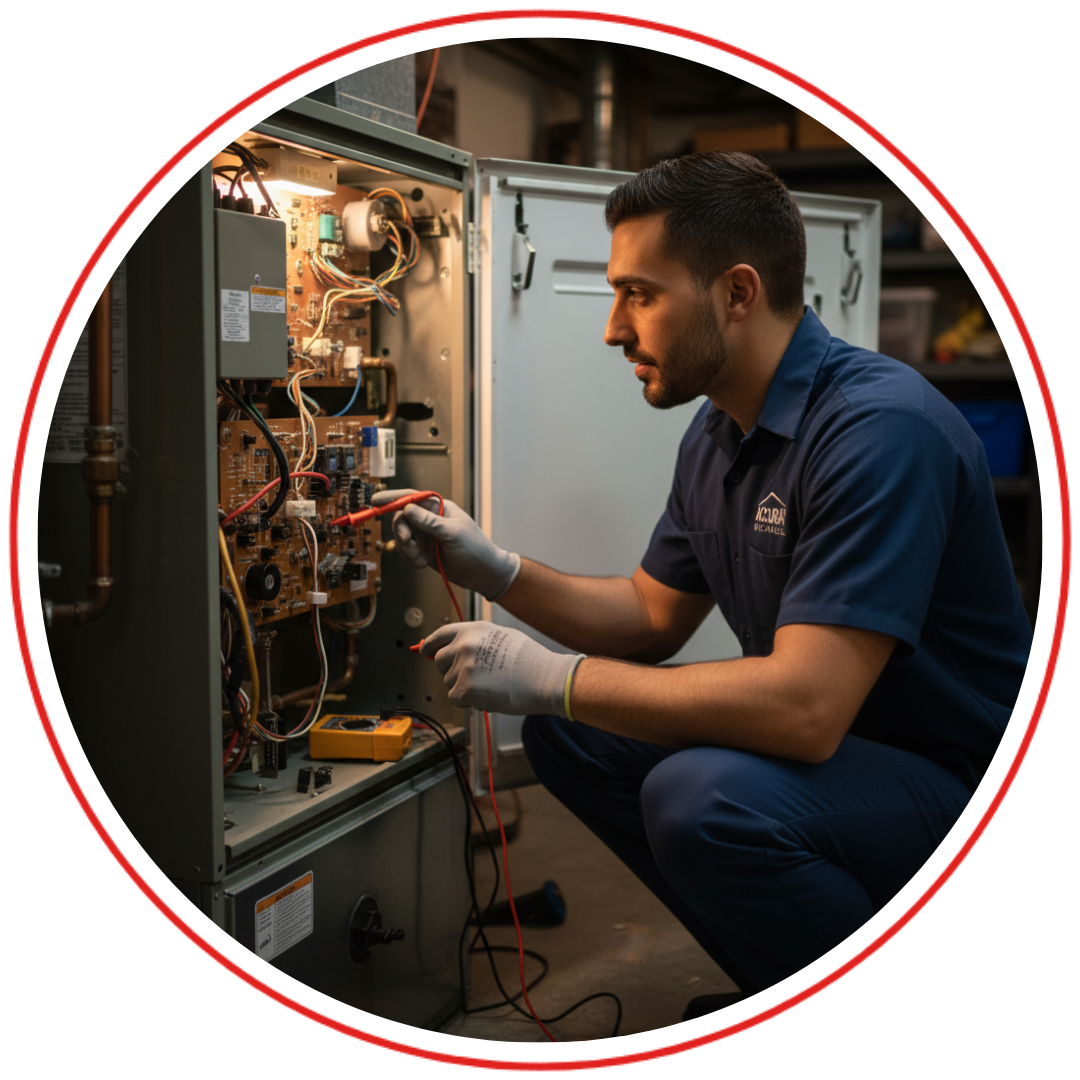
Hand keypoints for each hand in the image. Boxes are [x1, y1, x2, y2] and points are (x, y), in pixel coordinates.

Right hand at [372, 489, 520, 600]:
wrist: (483, 574)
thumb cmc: (476, 549)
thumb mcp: (453, 533)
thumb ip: (429, 522)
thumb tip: (408, 509)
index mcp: (439, 508)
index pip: (412, 497)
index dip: (393, 497)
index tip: (376, 501)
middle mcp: (430, 519)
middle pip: (402, 517)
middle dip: (401, 531)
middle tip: (407, 542)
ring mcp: (426, 535)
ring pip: (401, 536)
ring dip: (406, 549)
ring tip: (419, 558)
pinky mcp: (423, 551)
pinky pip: (406, 551)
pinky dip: (409, 558)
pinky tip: (421, 564)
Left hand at [421, 622, 583, 716]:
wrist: (543, 678)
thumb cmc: (529, 660)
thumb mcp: (501, 636)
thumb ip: (475, 640)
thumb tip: (454, 649)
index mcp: (472, 629)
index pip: (440, 635)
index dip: (430, 645)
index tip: (425, 652)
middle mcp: (464, 645)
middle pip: (440, 661)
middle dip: (451, 671)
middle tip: (473, 677)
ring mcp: (463, 667)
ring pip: (448, 682)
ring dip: (463, 687)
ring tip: (489, 685)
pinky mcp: (465, 689)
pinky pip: (455, 698)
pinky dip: (467, 701)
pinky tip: (487, 695)